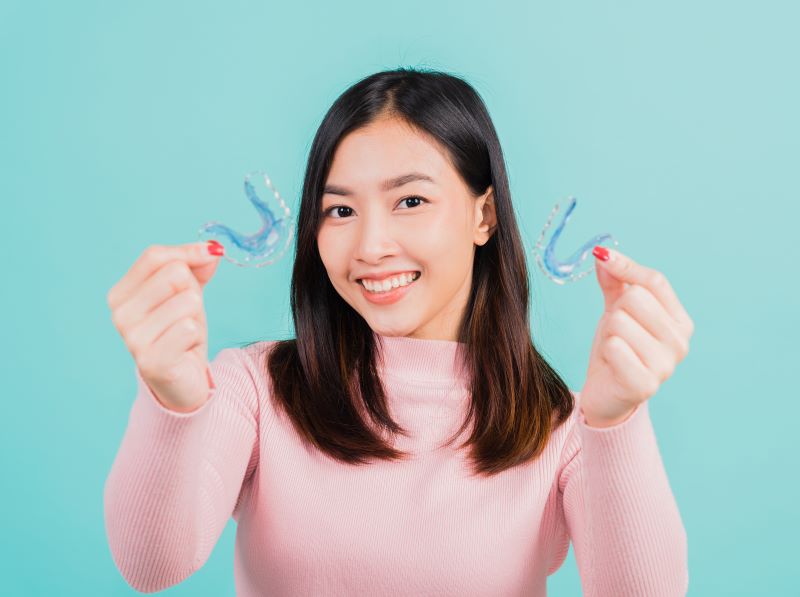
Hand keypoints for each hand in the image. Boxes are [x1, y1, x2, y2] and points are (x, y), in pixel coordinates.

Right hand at [107, 241, 223, 411]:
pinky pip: (188, 327)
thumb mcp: (187, 292)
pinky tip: (185, 348)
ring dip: (195, 316)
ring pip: (186, 300)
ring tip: (184, 333)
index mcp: (121, 293)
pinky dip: (195, 335)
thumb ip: (196, 265)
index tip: (212, 254)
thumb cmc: (180, 331)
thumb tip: (212, 249)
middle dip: (192, 291)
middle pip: (174, 274)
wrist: (183, 379)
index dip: (188, 252)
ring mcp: (132, 338)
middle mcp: (120, 314)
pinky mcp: (151, 360)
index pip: (154, 256)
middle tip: (186, 314)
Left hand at [579, 246, 694, 426]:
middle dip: (615, 311)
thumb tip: (603, 254)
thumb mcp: (617, 311)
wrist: (606, 395)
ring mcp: (666, 365)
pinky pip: (614, 346)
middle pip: (636, 298)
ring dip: (608, 334)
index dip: (625, 266)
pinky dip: (605, 352)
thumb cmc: (616, 350)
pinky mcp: (645, 384)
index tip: (602, 258)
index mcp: (680, 321)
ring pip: (620, 321)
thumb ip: (615, 281)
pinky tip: (612, 366)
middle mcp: (680, 342)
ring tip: (614, 350)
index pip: (655, 281)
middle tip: (615, 332)